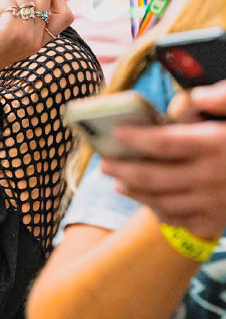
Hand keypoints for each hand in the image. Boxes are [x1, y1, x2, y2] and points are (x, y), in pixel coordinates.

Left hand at [101, 80, 225, 239]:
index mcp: (215, 146)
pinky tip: (148, 200)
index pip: (162, 142)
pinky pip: (179, 220)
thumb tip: (194, 96)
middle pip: (152, 176)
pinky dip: (158, 211)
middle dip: (123, 168)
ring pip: (161, 200)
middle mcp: (211, 177)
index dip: (133, 137)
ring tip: (118, 181)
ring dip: (134, 191)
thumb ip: (223, 98)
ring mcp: (214, 204)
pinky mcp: (218, 222)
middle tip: (104, 162)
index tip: (114, 131)